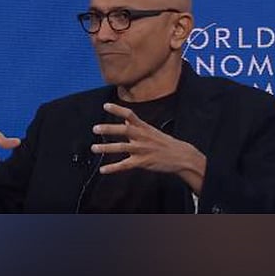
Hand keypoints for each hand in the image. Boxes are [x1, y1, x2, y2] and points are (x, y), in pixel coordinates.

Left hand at [91, 103, 205, 193]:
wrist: (181, 156)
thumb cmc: (165, 143)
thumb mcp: (151, 131)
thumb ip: (137, 126)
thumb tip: (125, 121)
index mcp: (144, 127)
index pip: (130, 115)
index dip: (117, 110)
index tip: (105, 105)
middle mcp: (142, 137)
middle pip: (124, 131)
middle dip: (109, 129)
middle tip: (95, 128)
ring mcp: (142, 150)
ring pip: (121, 148)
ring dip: (106, 148)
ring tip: (93, 148)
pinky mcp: (142, 162)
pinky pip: (125, 165)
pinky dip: (113, 168)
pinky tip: (103, 170)